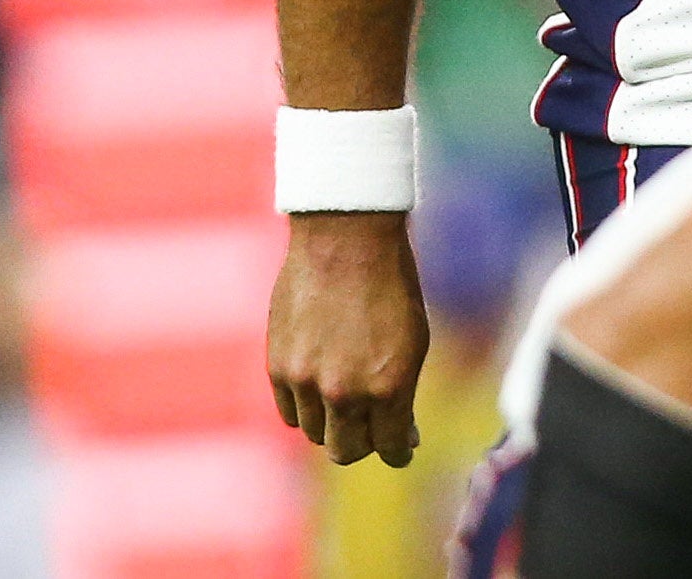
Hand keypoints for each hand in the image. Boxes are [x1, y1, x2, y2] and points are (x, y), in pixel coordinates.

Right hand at [268, 210, 429, 466]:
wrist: (345, 240)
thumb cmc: (390, 285)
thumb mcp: (413, 340)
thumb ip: (401, 391)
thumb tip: (404, 435)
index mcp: (388, 386)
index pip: (391, 447)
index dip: (399, 450)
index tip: (402, 448)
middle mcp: (345, 393)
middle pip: (347, 451)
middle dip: (364, 445)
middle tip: (373, 430)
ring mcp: (307, 382)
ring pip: (316, 434)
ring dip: (332, 425)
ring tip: (345, 401)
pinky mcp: (278, 368)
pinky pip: (290, 412)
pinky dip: (305, 409)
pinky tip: (319, 389)